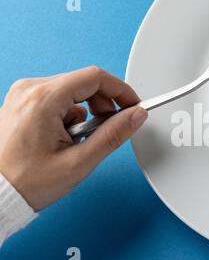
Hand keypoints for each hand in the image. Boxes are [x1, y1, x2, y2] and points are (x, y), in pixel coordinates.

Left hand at [0, 66, 147, 210]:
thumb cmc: (26, 182)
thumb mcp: (79, 161)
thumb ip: (112, 135)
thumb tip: (136, 115)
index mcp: (43, 99)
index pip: (96, 77)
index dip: (122, 91)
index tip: (134, 106)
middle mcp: (30, 89)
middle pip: (84, 82)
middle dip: (104, 105)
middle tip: (107, 129)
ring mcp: (23, 94)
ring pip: (72, 91)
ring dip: (86, 112)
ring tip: (78, 140)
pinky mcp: (22, 102)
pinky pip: (57, 98)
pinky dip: (69, 115)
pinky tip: (65, 137)